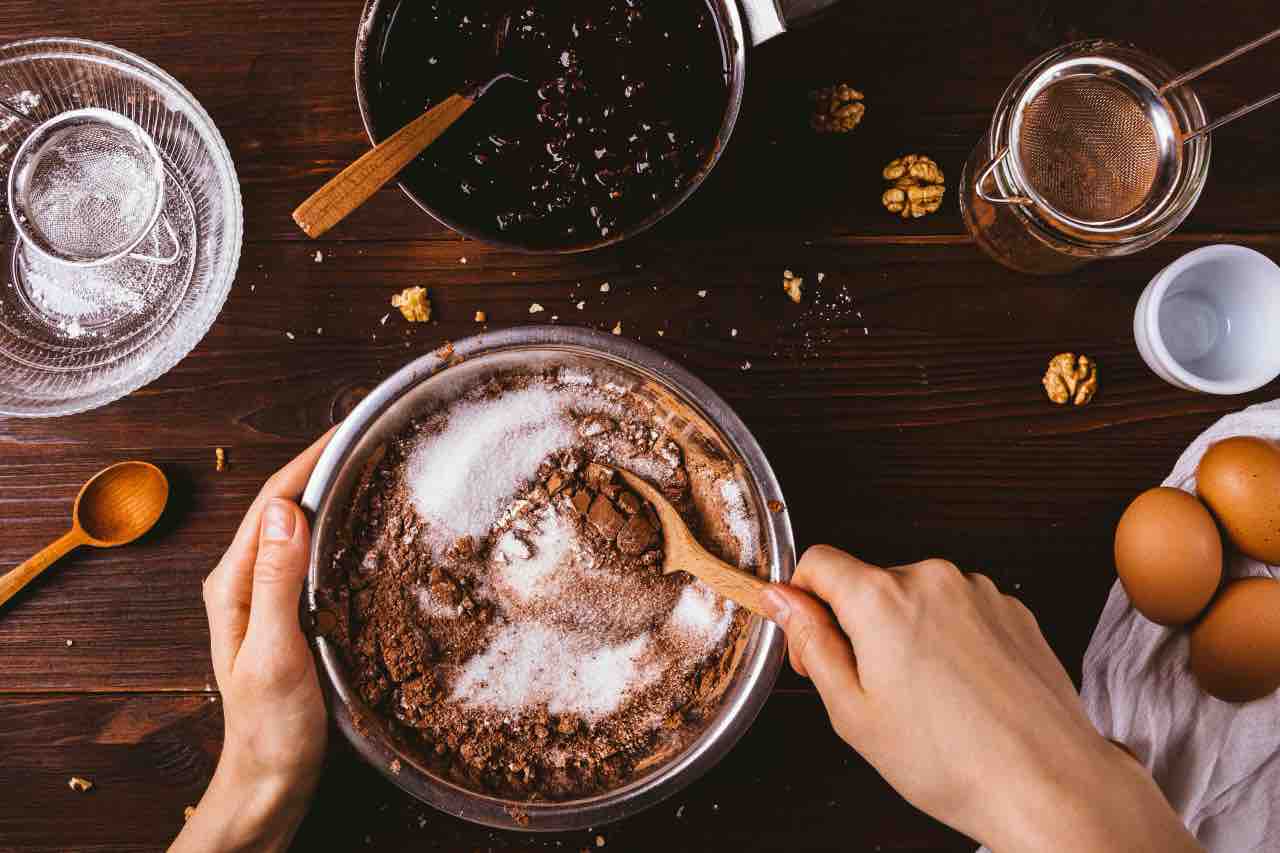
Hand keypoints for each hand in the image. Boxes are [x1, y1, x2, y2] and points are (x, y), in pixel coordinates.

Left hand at [171, 431, 333, 852]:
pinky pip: (313, 554)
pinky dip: (339, 528)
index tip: (349, 429)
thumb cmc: (270, 727)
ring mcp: (267, 596)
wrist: (270, 779)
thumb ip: (276, 581)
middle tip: (372, 437)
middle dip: (323, 464)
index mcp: (234, 582)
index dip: (309, 459)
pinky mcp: (289, 612)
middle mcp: (246, 580)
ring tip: (374, 466)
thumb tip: (289, 510)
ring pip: (300, 527)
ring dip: (332, 492)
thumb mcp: (274, 652)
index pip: (273, 502)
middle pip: (285, 506)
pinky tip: (367, 526)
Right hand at [762, 546, 1201, 852]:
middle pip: (867, 582)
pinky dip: (949, 638)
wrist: (1049, 782)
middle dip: (857, 625)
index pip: (817, 561)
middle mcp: (932, 578)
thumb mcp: (852, 711)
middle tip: (869, 689)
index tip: (809, 637)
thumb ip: (810, 643)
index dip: (803, 600)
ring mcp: (978, 590)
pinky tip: (960, 691)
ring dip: (906, 632)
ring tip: (926, 698)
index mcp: (882, 599)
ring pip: (915, 597)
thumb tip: (783, 599)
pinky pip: (959, 609)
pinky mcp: (1012, 608)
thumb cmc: (952, 761)